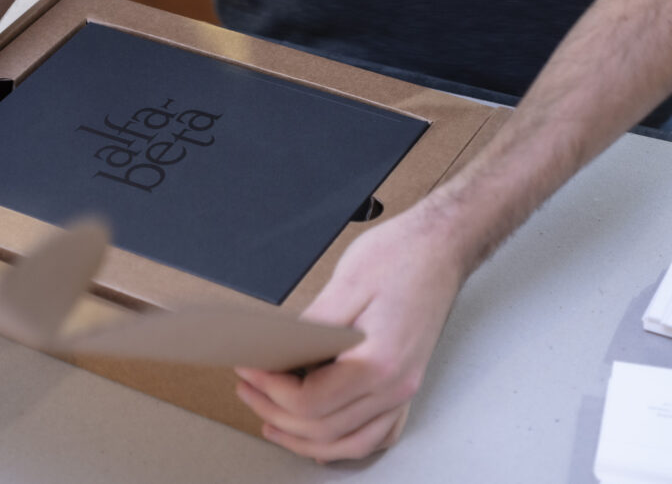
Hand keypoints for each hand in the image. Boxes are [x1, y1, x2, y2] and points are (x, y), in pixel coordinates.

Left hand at [234, 204, 468, 461]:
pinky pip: (376, 433)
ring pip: (351, 441)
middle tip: (248, 390)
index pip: (312, 401)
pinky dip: (344, 442)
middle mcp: (396, 385)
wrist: (440, 247)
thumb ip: (312, 326)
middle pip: (326, 428)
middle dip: (277, 413)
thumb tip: (278, 351)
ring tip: (272, 420)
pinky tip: (321, 439)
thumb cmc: (399, 257)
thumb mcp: (346, 283)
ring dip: (306, 438)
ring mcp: (404, 389)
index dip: (271, 390)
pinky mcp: (405, 384)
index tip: (249, 371)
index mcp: (380, 361)